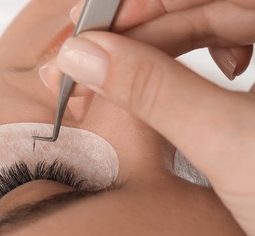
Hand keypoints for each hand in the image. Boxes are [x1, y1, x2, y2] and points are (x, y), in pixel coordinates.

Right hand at [39, 1, 254, 235]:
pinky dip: (186, 65)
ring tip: (121, 78)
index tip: (93, 30)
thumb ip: (154, 93)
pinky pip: (223, 48)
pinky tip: (178, 83)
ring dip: (155, 53)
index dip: (140, 4)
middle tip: (90, 60)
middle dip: (138, 35)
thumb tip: (85, 58)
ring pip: (208, 26)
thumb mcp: (229, 142)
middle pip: (202, 6)